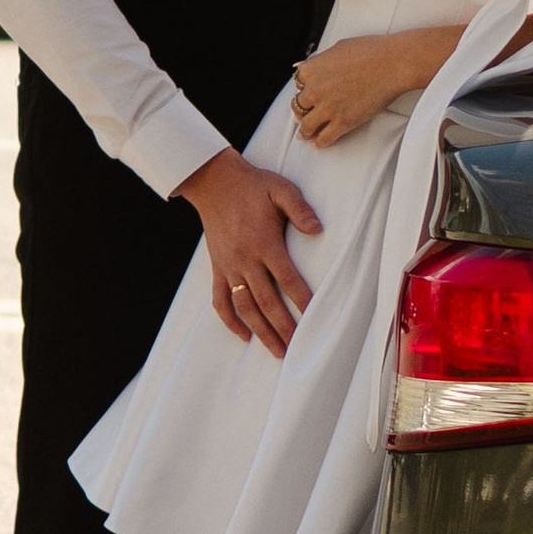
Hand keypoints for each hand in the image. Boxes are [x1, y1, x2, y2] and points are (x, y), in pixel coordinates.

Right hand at [180, 146, 321, 355]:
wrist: (214, 182)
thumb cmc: (253, 186)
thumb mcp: (280, 189)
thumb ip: (300, 209)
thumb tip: (318, 229)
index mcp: (264, 242)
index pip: (287, 278)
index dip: (302, 299)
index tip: (315, 317)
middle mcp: (245, 259)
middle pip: (266, 301)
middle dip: (283, 327)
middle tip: (298, 348)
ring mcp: (229, 266)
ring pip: (245, 306)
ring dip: (260, 331)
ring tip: (277, 350)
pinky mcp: (217, 268)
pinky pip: (220, 300)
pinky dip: (229, 321)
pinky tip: (243, 335)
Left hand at [290, 32, 434, 147]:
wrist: (393, 64)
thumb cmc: (372, 52)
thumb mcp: (339, 47)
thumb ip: (324, 61)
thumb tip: (320, 66)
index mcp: (312, 69)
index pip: (297, 83)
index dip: (303, 89)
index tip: (307, 93)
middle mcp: (315, 90)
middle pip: (299, 106)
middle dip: (304, 109)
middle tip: (306, 113)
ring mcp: (328, 108)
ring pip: (307, 126)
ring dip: (306, 130)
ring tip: (307, 133)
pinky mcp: (343, 122)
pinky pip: (324, 138)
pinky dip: (321, 142)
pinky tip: (321, 142)